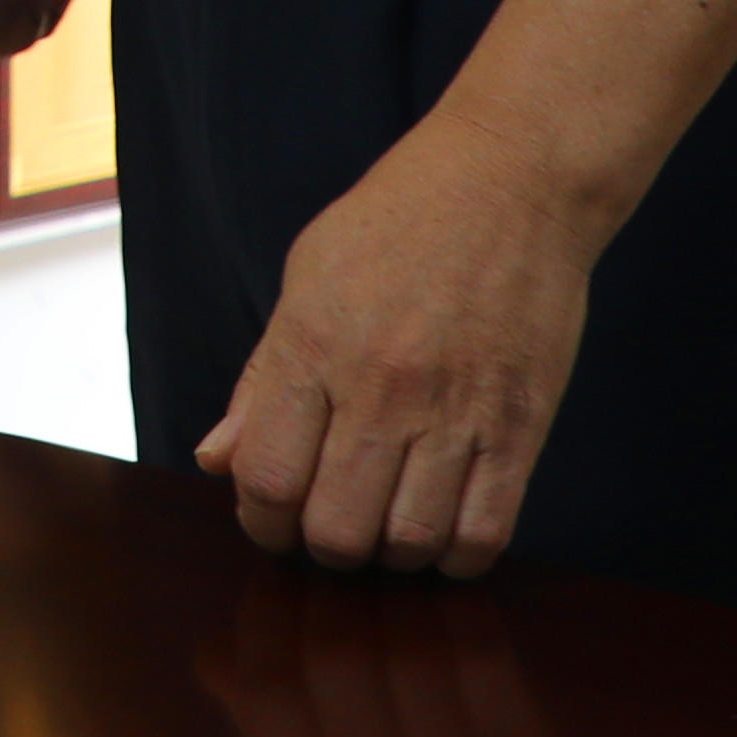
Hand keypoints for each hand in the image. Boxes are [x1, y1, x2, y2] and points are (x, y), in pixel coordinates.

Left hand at [195, 108, 601, 578]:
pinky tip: (441, 530)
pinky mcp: (521, 425)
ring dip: (389, 555)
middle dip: (322, 548)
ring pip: (409, 543)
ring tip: (386, 525)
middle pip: (336, 530)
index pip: (267, 478)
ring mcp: (456, 410)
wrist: (509, 180)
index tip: (270, 518)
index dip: (260, 522)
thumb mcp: (306, 277)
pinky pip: (484, 533)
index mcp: (314, 345)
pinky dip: (455, 555)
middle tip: (330, 524)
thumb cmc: (399, 221)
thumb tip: (216, 458)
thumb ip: (260, 378)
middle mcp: (380, 387)